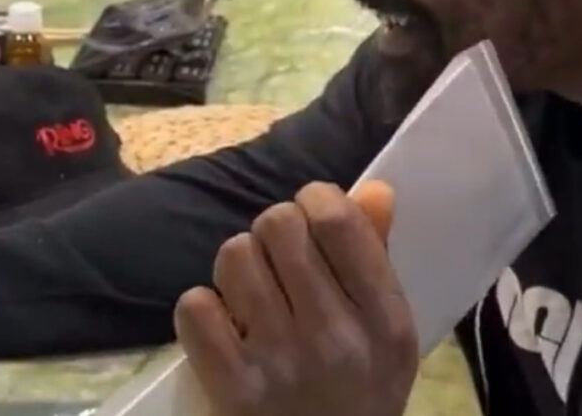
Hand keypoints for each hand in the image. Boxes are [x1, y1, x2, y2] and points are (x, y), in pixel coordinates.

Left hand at [174, 181, 416, 415]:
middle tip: (279, 264)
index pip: (336, 220)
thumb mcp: (386, 336)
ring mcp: (281, 363)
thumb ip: (376, 257)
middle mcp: (337, 338)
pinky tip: (224, 330)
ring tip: (253, 298)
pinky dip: (203, 310)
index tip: (311, 221)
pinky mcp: (233, 388)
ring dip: (238, 268)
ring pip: (233, 255)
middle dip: (273, 234)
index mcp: (385, 320)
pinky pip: (195, 305)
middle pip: (277, 225)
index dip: (314, 201)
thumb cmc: (357, 395)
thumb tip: (371, 187)